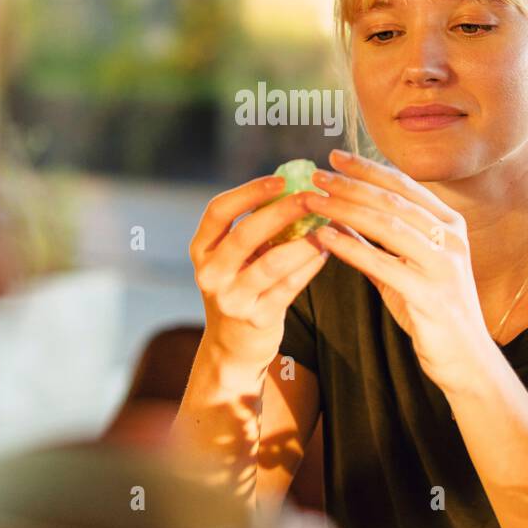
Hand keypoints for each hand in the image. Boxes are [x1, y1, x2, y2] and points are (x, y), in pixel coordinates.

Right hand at [189, 174, 329, 366]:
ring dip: (304, 241)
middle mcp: (211, 274)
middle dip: (282, 211)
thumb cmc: (240, 288)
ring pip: (273, 263)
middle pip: (246, 234)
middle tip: (312, 196)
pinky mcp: (257, 319)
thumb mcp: (234, 259)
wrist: (232, 347)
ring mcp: (232, 299)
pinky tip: (325, 250)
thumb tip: (295, 184)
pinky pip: (290, 286)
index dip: (248, 192)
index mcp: (202, 250)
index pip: (218, 211)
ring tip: (326, 226)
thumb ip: (254, 226)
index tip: (280, 179)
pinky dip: (310, 265)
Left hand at [300, 149, 496, 392]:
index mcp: (450, 225)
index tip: (335, 156)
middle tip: (316, 172)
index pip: (404, 186)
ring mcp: (443, 265)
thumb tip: (339, 214)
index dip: (368, 168)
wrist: (465, 360)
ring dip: (346, 209)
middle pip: (393, 200)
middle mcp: (451, 239)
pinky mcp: (431, 293)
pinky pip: (383, 263)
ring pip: (388, 225)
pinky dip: (351, 246)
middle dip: (352, 183)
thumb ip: (377, 242)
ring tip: (313, 200)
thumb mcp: (404, 269)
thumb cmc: (433, 312)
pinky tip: (324, 236)